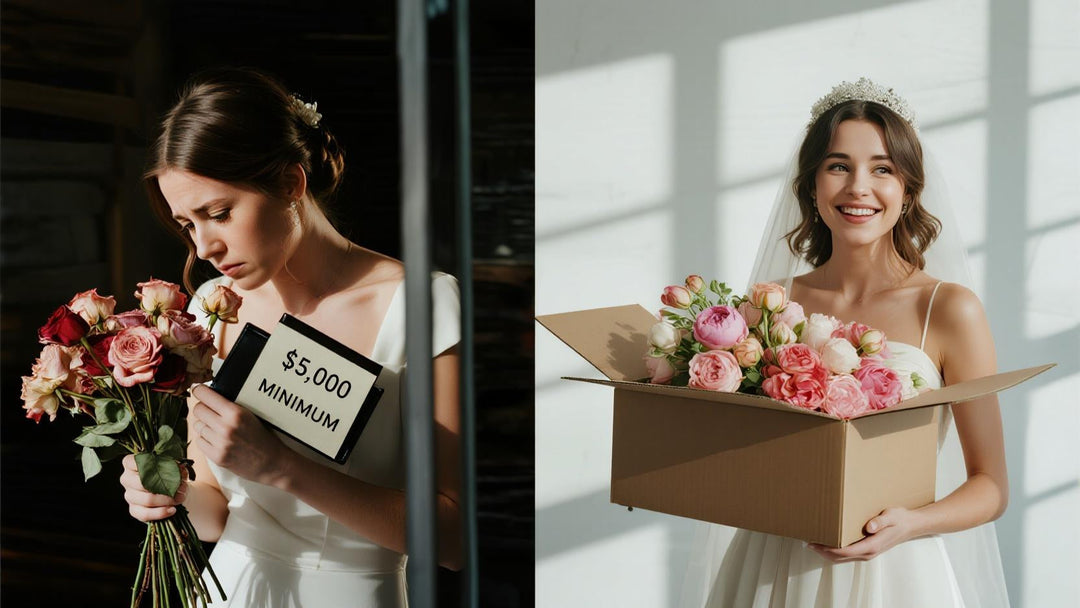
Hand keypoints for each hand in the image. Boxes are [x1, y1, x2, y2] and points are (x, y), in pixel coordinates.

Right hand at [120, 454, 186, 521]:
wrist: (170, 490)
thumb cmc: (169, 473)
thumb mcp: (173, 465)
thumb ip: (175, 465)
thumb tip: (180, 468)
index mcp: (131, 463)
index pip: (135, 461)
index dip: (152, 465)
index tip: (168, 468)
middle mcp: (126, 479)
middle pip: (143, 483)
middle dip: (165, 487)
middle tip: (180, 489)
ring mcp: (129, 495)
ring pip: (147, 499)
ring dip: (167, 500)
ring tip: (180, 498)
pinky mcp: (133, 510)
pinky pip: (145, 514)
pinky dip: (160, 513)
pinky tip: (172, 510)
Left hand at [189, 384, 290, 485]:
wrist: (271, 462)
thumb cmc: (262, 436)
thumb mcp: (250, 415)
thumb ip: (230, 406)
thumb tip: (207, 395)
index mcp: (235, 413)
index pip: (205, 395)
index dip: (199, 390)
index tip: (197, 390)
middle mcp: (225, 427)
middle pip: (198, 409)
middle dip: (203, 408)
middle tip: (211, 411)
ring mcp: (220, 443)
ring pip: (197, 426)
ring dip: (205, 425)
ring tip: (218, 429)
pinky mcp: (216, 457)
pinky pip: (199, 441)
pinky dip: (205, 439)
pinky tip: (217, 440)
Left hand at [807, 507, 921, 561]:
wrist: (911, 525)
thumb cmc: (900, 518)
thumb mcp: (891, 516)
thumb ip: (880, 522)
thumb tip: (869, 527)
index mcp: (871, 545)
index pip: (844, 552)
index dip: (827, 549)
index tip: (814, 543)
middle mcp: (868, 552)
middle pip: (839, 557)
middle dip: (822, 552)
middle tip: (807, 541)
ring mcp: (867, 552)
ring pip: (842, 557)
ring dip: (827, 552)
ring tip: (813, 541)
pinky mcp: (867, 549)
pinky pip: (847, 553)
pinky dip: (835, 550)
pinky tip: (828, 541)